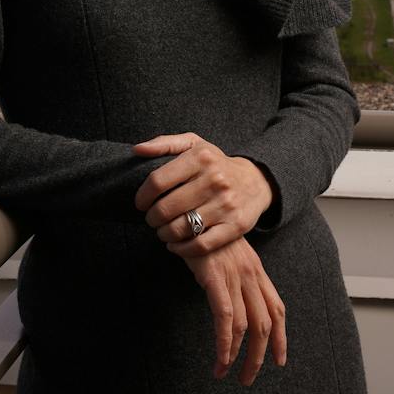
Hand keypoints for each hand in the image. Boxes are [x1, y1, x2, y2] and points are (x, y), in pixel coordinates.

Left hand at [131, 133, 273, 256]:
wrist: (255, 181)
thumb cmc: (215, 163)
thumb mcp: (193, 144)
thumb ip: (164, 144)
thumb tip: (138, 150)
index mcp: (200, 157)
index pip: (158, 181)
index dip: (143, 196)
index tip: (141, 203)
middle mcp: (214, 180)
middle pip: (167, 208)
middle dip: (152, 218)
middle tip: (151, 219)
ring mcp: (226, 204)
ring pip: (181, 228)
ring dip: (164, 234)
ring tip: (162, 231)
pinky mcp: (235, 226)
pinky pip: (201, 245)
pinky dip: (182, 249)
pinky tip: (175, 245)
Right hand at [182, 238, 286, 383]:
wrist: (189, 209)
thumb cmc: (202, 230)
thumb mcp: (226, 251)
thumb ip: (233, 272)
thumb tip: (230, 296)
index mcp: (255, 269)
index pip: (277, 308)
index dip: (281, 337)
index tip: (279, 360)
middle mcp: (250, 274)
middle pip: (266, 323)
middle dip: (260, 356)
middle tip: (249, 377)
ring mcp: (234, 276)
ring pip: (247, 327)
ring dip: (239, 356)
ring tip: (226, 373)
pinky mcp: (215, 278)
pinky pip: (225, 318)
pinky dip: (225, 343)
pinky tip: (220, 358)